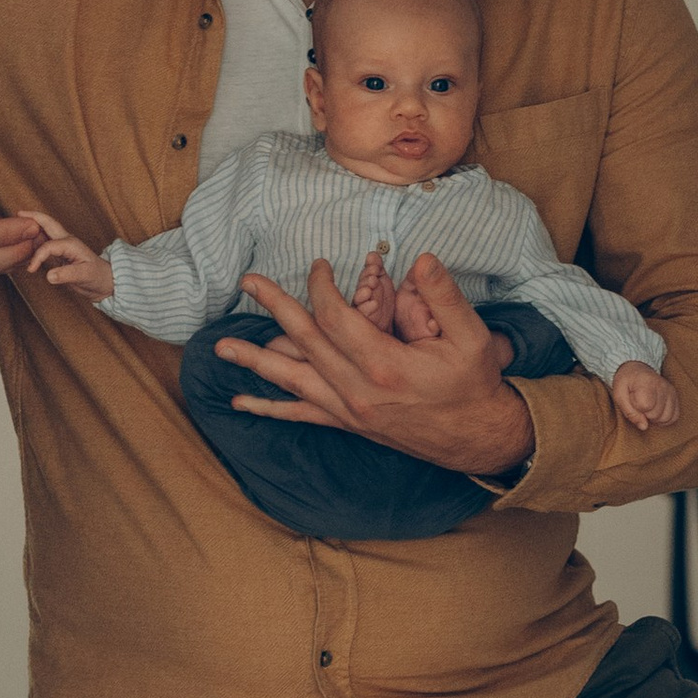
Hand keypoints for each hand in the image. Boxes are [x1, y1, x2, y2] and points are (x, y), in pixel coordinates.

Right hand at [26, 218, 114, 301]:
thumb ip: (66, 275)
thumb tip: (49, 276)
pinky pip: (46, 243)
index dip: (37, 256)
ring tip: (17, 228)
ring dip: (33, 228)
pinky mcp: (61, 254)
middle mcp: (66, 241)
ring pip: (46, 231)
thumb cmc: (98, 277)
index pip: (48, 245)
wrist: (106, 283)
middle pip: (48, 223)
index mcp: (71, 244)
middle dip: (34, 217)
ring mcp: (63, 246)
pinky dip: (35, 241)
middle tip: (18, 213)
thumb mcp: (84, 276)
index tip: (31, 269)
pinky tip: (26, 245)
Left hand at [223, 251, 532, 479]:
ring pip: (292, 381)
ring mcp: (349, 410)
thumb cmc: (474, 384)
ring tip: (220, 348)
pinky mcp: (348, 423)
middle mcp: (358, 390)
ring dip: (255, 361)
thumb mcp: (472, 337)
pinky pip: (301, 416)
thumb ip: (444, 296)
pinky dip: (269, 409)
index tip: (317, 265)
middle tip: (248, 282)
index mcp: (385, 365)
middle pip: (305, 342)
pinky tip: (241, 404)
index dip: (320, 287)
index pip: (336, 317)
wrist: (477, 439)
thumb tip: (422, 258)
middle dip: (275, 308)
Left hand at [610, 361, 680, 433]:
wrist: (636, 370)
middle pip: (656, 414)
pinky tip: (656, 411)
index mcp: (647, 383)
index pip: (646, 406)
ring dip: (656, 418)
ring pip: (667, 417)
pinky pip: (674, 416)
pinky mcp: (675, 396)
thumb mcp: (619, 395)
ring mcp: (671, 391)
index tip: (633, 400)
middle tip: (639, 404)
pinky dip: (665, 418)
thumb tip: (644, 427)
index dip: (637, 409)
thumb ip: (630, 412)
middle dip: (646, 415)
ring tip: (648, 408)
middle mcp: (662, 386)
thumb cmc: (626, 383)